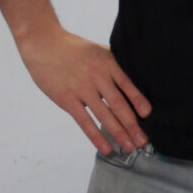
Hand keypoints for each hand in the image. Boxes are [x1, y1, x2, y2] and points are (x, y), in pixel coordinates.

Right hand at [18, 29, 151, 155]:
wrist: (44, 44)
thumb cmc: (72, 48)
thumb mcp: (98, 49)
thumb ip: (113, 63)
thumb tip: (133, 76)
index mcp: (107, 63)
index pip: (127, 84)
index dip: (138, 100)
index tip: (148, 114)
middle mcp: (97, 76)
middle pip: (119, 104)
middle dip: (133, 125)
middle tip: (143, 141)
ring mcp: (82, 89)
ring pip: (105, 115)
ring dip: (119, 133)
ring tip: (130, 147)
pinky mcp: (67, 99)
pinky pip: (85, 122)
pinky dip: (97, 137)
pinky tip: (107, 148)